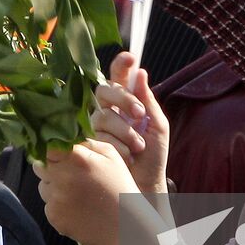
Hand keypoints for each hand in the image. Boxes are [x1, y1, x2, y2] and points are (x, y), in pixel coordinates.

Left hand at [35, 139, 139, 244]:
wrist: (125, 225)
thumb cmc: (119, 186)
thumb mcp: (110, 155)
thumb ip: (85, 143)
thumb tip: (66, 139)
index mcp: (76, 158)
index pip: (47, 148)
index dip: (52, 151)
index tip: (61, 156)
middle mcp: (62, 177)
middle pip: (39, 167)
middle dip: (51, 168)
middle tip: (70, 175)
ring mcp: (56, 199)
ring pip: (43, 187)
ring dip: (54, 187)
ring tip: (78, 193)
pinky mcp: (54, 216)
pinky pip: (48, 205)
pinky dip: (59, 206)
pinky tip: (78, 207)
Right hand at [92, 52, 169, 199]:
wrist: (145, 187)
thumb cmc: (153, 157)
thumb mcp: (158, 126)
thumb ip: (148, 101)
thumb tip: (141, 72)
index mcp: (125, 102)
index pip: (118, 77)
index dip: (120, 65)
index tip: (130, 57)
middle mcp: (107, 110)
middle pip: (104, 90)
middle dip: (123, 99)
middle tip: (140, 114)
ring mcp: (95, 127)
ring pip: (103, 116)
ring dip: (125, 132)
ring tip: (138, 148)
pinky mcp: (87, 144)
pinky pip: (97, 136)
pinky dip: (117, 146)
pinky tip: (126, 157)